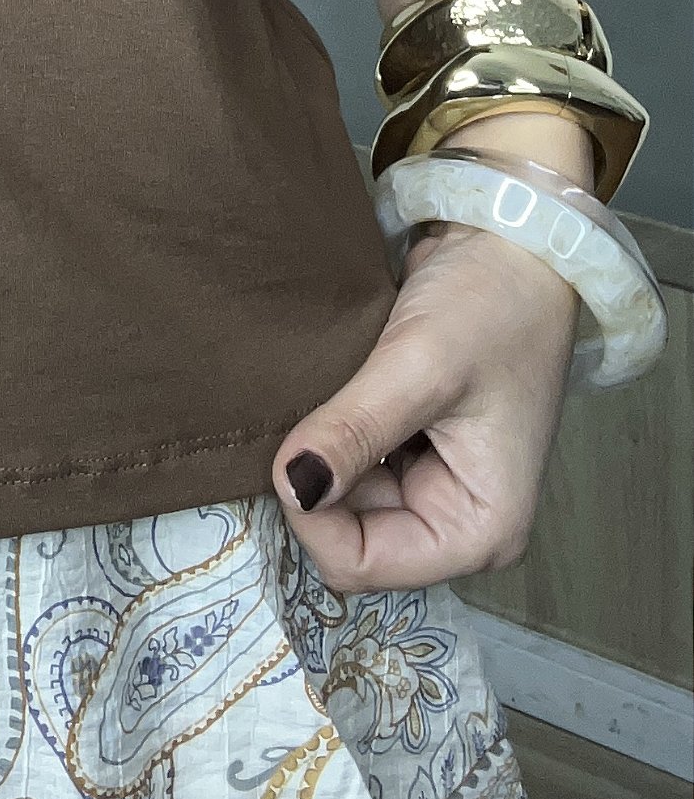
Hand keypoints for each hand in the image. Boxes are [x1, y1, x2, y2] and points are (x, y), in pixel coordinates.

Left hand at [270, 214, 578, 590]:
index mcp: (479, 528)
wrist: (511, 236)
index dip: (311, 514)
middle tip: (295, 410)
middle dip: (313, 481)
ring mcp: (432, 483)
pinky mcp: (410, 445)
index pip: (361, 562)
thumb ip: (354, 429)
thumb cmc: (490, 303)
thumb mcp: (420, 365)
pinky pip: (348, 460)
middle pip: (345, 533)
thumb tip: (290, 487)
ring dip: (317, 452)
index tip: (288, 444)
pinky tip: (320, 391)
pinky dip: (327, 430)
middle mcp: (455, 519)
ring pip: (339, 496)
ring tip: (309, 394)